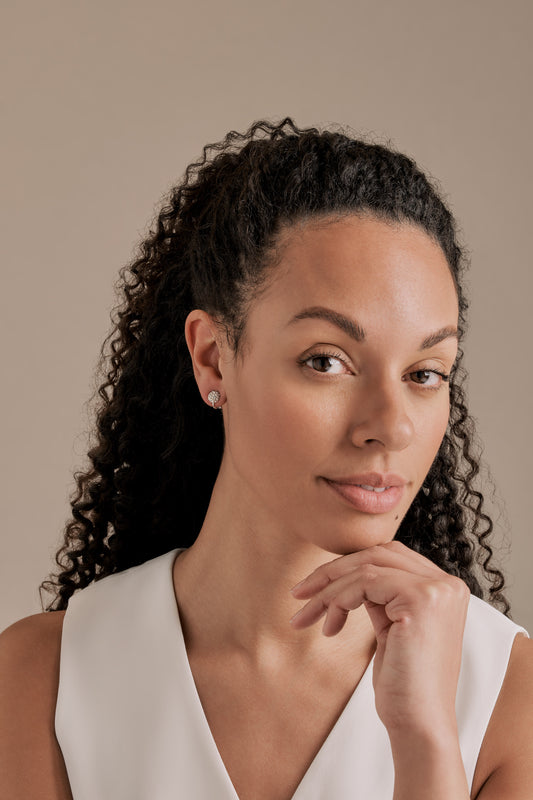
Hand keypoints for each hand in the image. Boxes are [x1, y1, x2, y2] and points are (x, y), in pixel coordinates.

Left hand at [289, 540, 469, 736]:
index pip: (390, 558)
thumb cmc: (404, 687)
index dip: (349, 567)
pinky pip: (365, 582)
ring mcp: (437, 590)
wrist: (419, 726)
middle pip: (378, 554)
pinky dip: (339, 600)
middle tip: (298, 594)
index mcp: (445, 589)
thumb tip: (348, 575)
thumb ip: (382, 597)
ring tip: (306, 618)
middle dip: (333, 572)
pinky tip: (330, 627)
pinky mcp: (421, 600)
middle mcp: (448, 584)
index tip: (314, 588)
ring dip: (328, 591)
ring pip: (366, 568)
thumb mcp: (393, 629)